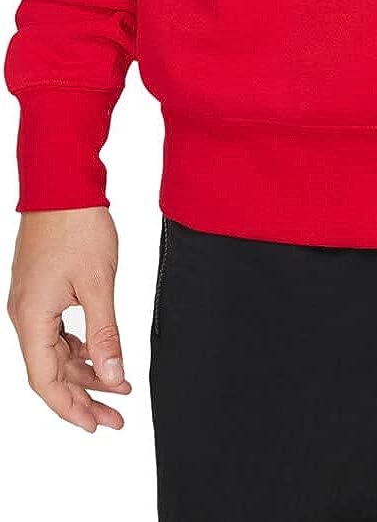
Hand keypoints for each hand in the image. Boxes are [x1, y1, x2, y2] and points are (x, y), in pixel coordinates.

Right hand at [7, 207, 131, 432]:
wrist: (62, 183)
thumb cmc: (77, 226)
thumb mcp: (98, 284)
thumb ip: (105, 333)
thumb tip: (112, 375)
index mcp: (32, 318)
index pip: (46, 381)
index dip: (71, 408)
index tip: (97, 425)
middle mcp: (24, 315)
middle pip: (50, 372)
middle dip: (83, 397)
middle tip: (116, 416)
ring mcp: (31, 303)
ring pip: (54, 352)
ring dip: (84, 372)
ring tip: (118, 387)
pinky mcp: (40, 290)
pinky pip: (56, 332)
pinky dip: (78, 347)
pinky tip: (100, 355)